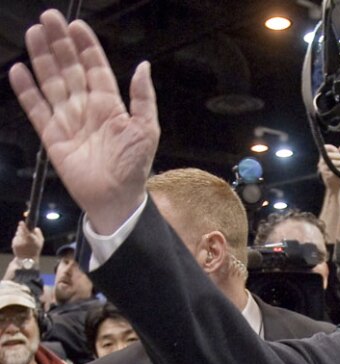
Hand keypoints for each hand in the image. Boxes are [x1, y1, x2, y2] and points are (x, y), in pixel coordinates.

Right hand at [9, 9, 159, 234]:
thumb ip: (143, 97)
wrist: (117, 197)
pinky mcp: (52, 136)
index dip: (86, 46)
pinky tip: (19, 71)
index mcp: (110, 104)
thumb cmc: (135, 165)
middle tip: (48, 18)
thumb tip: (143, 65)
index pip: (95, 68)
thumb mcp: (147, 128)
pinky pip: (36, 109)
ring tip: (33, 34)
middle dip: (59, 44)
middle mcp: (86, 108)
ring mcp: (68, 120)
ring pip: (52, 83)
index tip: (76, 25)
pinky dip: (27, 91)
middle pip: (70, 69)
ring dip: (42, 59)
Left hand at [12, 221, 43, 258]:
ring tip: (24, 239)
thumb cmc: (35, 250)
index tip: (21, 222)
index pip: (25, 230)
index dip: (23, 225)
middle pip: (20, 230)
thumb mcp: (41, 241)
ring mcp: (18, 243)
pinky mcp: (14, 244)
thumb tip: (35, 227)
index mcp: (31, 239)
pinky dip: (18, 238)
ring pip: (17, 233)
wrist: (27, 259)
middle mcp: (23, 241)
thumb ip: (38, 233)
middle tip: (24, 229)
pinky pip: (15, 238)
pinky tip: (21, 243)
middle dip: (21, 228)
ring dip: (20, 233)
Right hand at [318, 144, 339, 191]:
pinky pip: (335, 170)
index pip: (325, 148)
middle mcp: (321, 163)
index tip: (338, 151)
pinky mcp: (328, 176)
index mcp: (323, 158)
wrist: (334, 187)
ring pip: (332, 162)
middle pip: (329, 155)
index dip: (332, 148)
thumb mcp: (338, 162)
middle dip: (338, 156)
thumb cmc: (336, 173)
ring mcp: (323, 170)